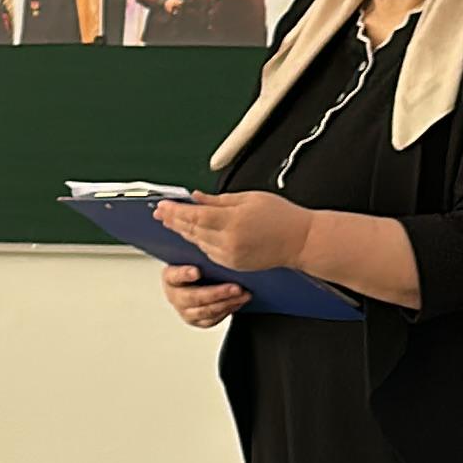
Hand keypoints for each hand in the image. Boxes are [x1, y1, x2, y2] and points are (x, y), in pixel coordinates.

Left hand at [154, 190, 312, 274]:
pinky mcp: (232, 265)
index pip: (194, 215)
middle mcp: (228, 241)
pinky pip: (208, 252)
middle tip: (160, 212)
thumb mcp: (250, 198)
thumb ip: (218, 199)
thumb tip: (196, 197)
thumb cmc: (282, 217)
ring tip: (170, 221)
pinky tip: (191, 233)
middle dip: (173, 220)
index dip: (175, 210)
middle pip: (192, 229)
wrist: (301, 241)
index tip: (162, 205)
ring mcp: (229, 255)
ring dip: (183, 231)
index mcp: (233, 220)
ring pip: (197, 242)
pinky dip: (197, 241)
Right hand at [159, 260, 248, 329]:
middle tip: (236, 288)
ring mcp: (185, 311)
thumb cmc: (195, 266)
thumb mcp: (192, 257)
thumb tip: (212, 241)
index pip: (175, 275)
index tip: (196, 271)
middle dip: (217, 293)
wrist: (194, 283)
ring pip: (205, 311)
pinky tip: (238, 302)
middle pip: (194, 297)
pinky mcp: (196, 321)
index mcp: (170, 277)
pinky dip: (227, 311)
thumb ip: (199, 254)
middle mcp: (174, 296)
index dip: (185, 274)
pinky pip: (212, 319)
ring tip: (243, 295)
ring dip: (227, 303)